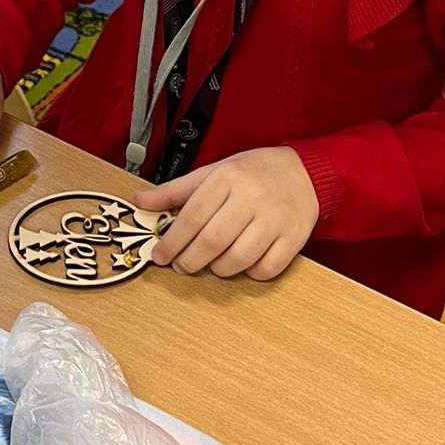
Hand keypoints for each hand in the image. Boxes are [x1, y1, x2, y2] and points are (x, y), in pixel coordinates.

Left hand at [135, 148, 319, 281]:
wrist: (303, 171)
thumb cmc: (252, 173)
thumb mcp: (213, 172)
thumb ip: (176, 190)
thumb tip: (141, 201)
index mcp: (228, 178)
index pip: (192, 216)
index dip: (171, 241)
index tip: (160, 256)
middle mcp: (252, 197)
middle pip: (213, 241)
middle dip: (190, 261)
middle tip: (182, 266)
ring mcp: (276, 219)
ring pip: (239, 259)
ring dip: (218, 269)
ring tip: (211, 265)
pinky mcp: (295, 236)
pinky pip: (268, 268)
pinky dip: (251, 273)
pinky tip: (243, 265)